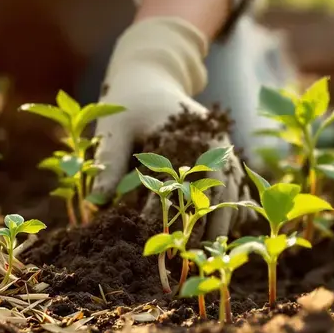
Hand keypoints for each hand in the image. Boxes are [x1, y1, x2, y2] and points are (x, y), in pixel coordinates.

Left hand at [91, 18, 247, 240]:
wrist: (152, 78)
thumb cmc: (130, 105)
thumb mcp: (115, 128)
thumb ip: (110, 162)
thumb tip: (97, 204)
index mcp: (187, 131)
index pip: (180, 179)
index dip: (167, 210)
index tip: (154, 236)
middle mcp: (213, 141)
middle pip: (216, 190)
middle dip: (203, 223)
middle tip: (187, 255)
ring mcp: (224, 149)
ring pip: (232, 192)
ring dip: (221, 223)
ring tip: (205, 254)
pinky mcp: (225, 158)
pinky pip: (236, 189)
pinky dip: (230, 213)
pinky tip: (218, 239)